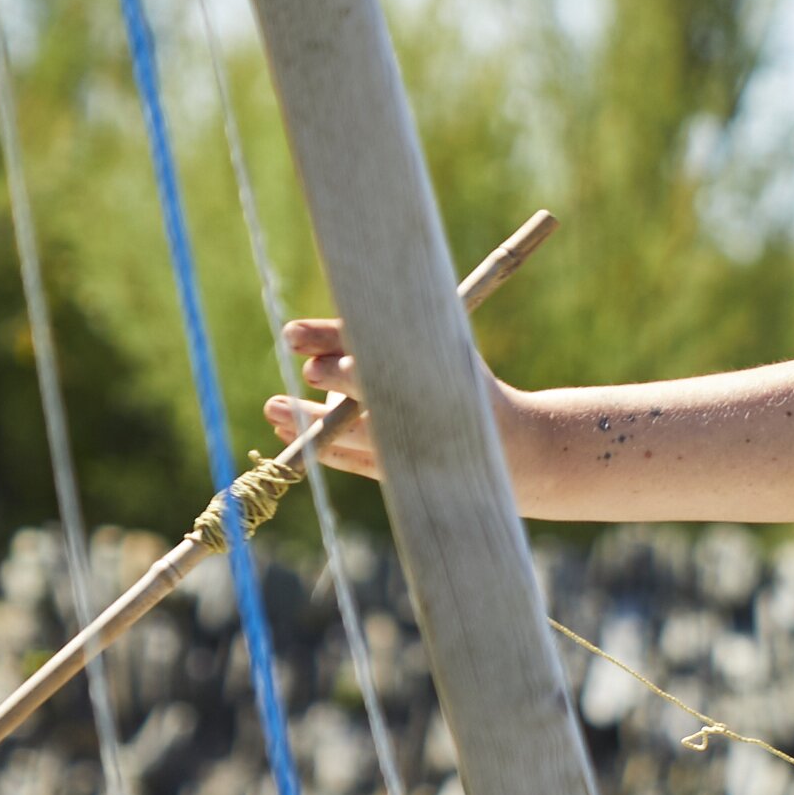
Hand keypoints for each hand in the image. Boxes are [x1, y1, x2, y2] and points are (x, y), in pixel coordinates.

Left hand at [267, 318, 534, 488]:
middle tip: (308, 372)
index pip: (376, 346)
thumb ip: (398, 338)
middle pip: (371, 389)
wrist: (522, 452)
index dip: (330, 338)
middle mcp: (429, 408)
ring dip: (307, 422)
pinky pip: (355, 462)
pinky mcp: (406, 473)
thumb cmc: (472, 392)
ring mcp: (417, 444)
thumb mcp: (448, 353)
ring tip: (272, 408)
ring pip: (352, 434)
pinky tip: (291, 435)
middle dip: (334, 378)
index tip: (293, 336)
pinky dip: (321, 449)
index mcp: (440, 369)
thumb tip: (327, 321)